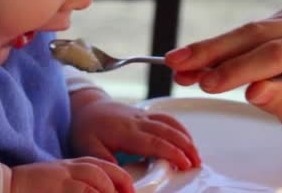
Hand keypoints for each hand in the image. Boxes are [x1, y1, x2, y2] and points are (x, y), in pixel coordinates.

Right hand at [11, 157, 133, 192]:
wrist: (7, 184)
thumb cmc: (33, 187)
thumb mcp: (60, 182)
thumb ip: (80, 186)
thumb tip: (100, 190)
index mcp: (74, 164)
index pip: (106, 167)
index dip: (123, 180)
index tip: (130, 192)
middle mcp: (72, 166)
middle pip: (107, 171)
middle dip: (124, 185)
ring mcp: (65, 175)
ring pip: (100, 180)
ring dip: (111, 192)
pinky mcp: (59, 186)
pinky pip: (84, 190)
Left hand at [69, 89, 199, 169]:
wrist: (85, 105)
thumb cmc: (85, 127)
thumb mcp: (86, 146)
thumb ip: (103, 160)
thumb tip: (119, 176)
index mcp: (125, 131)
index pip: (154, 141)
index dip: (172, 152)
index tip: (184, 164)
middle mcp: (137, 121)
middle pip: (168, 131)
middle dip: (185, 146)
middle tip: (196, 163)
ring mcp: (142, 115)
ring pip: (170, 122)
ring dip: (186, 137)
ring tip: (196, 155)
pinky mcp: (144, 113)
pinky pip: (167, 117)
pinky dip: (180, 128)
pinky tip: (187, 139)